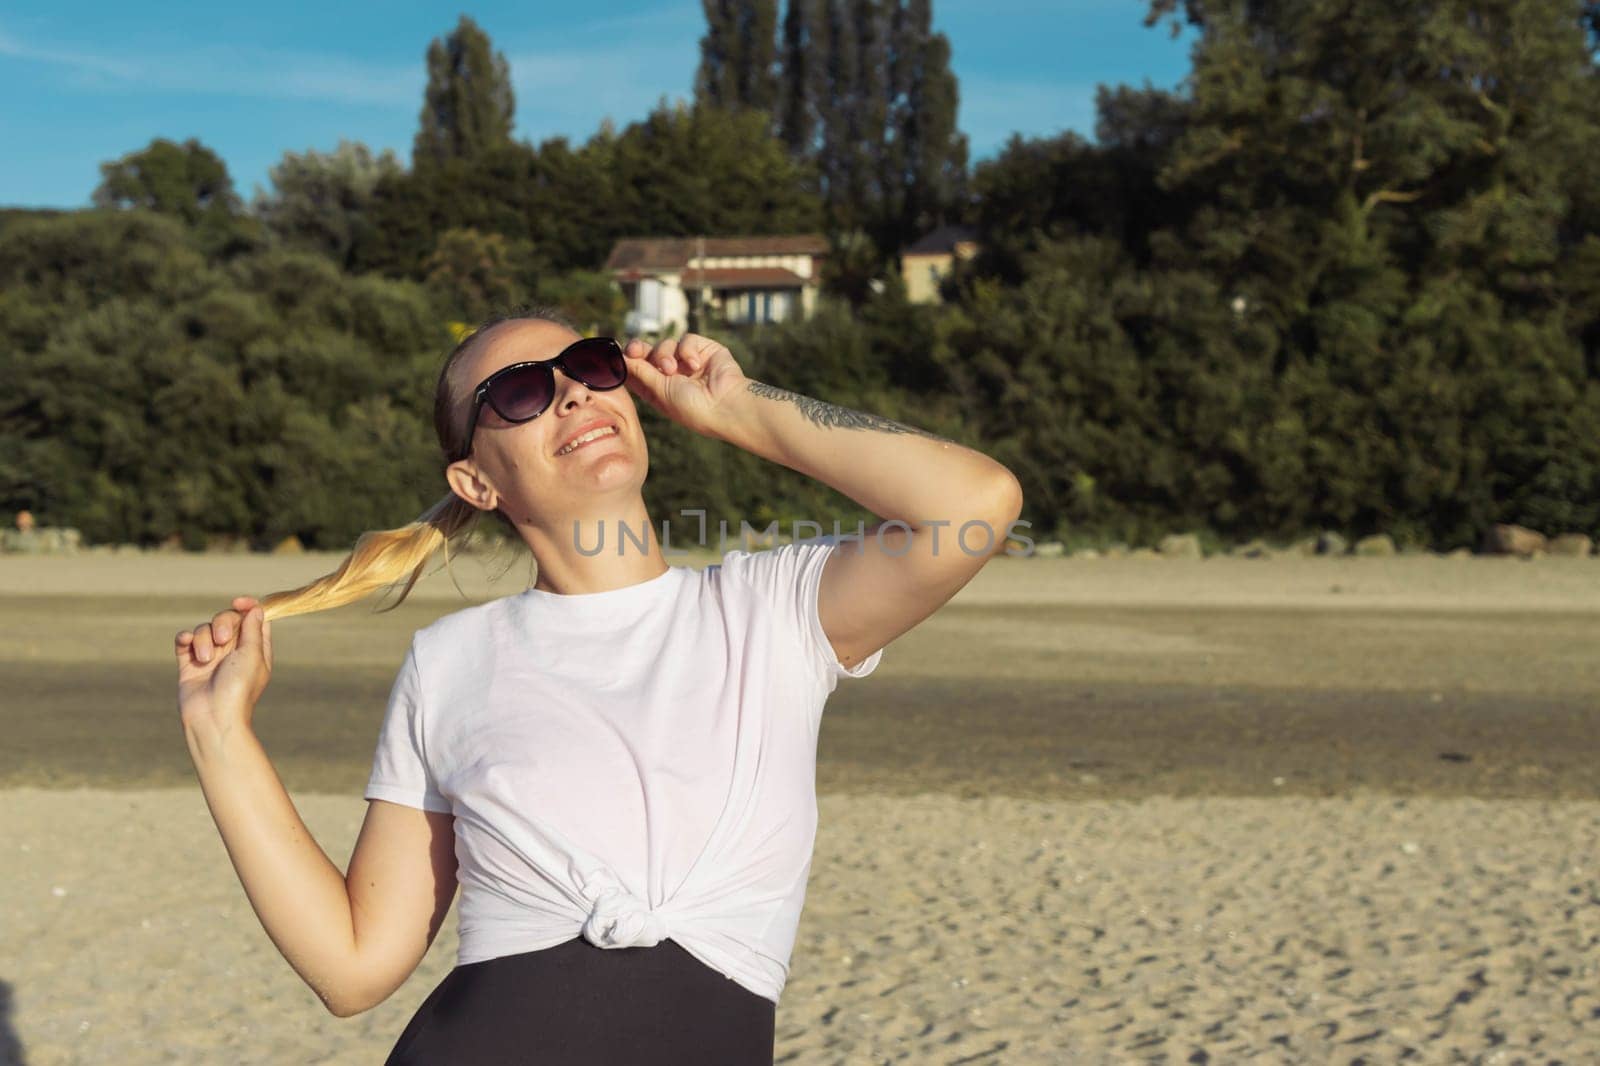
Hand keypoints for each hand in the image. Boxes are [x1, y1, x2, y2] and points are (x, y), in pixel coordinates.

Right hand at [175, 595, 273, 733]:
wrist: (213, 717)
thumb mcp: (253, 655)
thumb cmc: (239, 688)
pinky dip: (185, 638)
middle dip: (222, 622)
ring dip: (203, 638)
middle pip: (227, 619)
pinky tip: (187, 643)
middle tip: (222, 639)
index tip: (238, 602)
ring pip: (204, 629)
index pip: (253, 619)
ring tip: (205, 658)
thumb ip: (253, 630)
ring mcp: (210, 657)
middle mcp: (233, 651)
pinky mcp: (190, 664)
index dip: (247, 606)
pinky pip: (185, 641)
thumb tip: (256, 608)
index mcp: (254, 649)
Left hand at [622, 334, 748, 438]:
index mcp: (658, 389)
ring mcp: (687, 361)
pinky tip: (695, 365)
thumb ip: (640, 371)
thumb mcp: (660, 392)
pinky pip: (685, 340)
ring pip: (664, 344)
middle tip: (635, 350)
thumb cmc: (692, 408)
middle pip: (646, 353)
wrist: (725, 405)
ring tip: (673, 370)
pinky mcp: (703, 349)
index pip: (636, 370)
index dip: (624, 361)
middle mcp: (671, 374)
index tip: (613, 354)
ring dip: (665, 355)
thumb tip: (619, 357)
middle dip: (638, 350)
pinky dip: (687, 351)